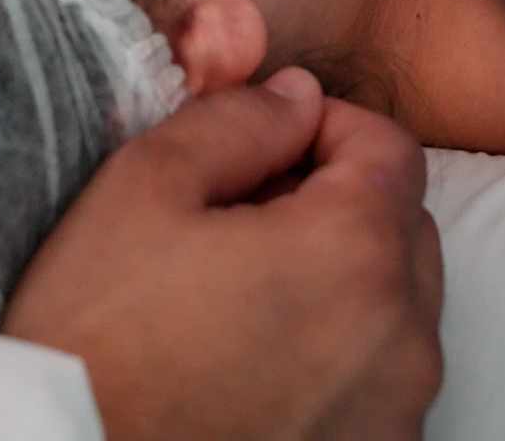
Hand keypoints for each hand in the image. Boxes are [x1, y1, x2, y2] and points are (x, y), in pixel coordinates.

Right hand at [2, 67, 442, 440]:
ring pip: (399, 309)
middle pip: (405, 227)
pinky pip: (382, 381)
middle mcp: (402, 341)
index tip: (266, 142)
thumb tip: (298, 96)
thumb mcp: (145, 186)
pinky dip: (341, 351)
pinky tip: (256, 354)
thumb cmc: (99, 334)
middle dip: (340, 199)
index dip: (328, 125)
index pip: (392, 148)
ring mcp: (396, 416)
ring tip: (245, 288)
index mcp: (355, 254)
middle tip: (246, 213)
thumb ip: (237, 120)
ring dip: (344, 277)